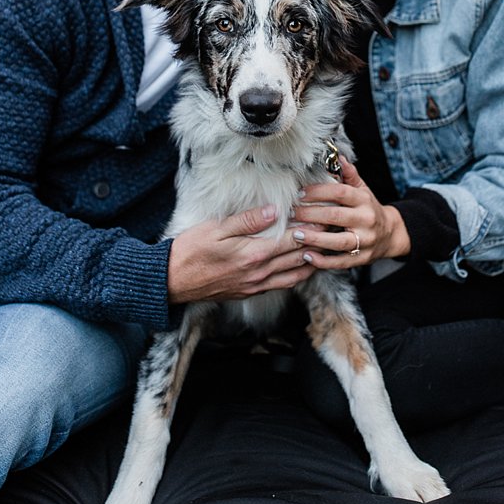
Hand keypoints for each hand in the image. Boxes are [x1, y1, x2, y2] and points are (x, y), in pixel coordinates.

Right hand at [167, 205, 314, 303]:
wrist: (170, 282)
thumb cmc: (190, 251)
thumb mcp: (216, 229)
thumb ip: (247, 220)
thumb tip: (274, 210)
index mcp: (253, 255)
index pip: (293, 241)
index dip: (312, 228)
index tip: (325, 216)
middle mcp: (259, 274)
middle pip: (299, 258)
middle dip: (318, 244)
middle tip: (332, 229)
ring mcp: (255, 285)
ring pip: (295, 276)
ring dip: (311, 262)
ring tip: (324, 247)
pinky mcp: (249, 292)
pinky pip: (281, 285)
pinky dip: (296, 275)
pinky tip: (300, 265)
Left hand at [293, 155, 411, 269]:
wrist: (391, 234)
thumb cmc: (369, 209)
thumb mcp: (363, 190)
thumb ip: (350, 175)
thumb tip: (339, 157)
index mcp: (364, 200)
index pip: (340, 193)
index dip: (319, 192)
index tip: (300, 194)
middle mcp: (366, 220)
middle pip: (336, 216)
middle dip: (311, 214)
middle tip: (292, 213)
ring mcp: (365, 241)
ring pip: (339, 241)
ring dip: (316, 239)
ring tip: (296, 235)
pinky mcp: (362, 258)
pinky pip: (341, 262)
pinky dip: (323, 261)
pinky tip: (307, 256)